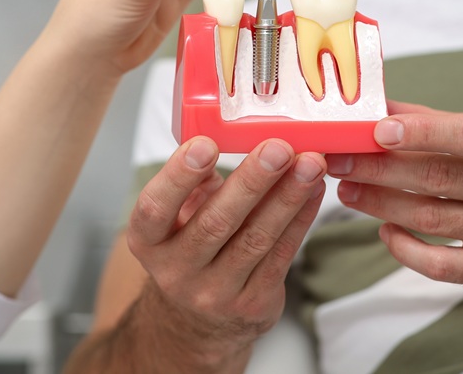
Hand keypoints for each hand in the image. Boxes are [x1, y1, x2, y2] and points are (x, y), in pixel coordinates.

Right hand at [126, 137, 325, 362]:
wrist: (198, 320)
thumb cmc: (190, 249)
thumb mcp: (176, 218)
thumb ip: (195, 184)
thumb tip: (229, 142)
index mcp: (148, 241)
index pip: (155, 208)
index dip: (178, 176)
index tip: (205, 143)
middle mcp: (176, 271)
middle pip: (216, 222)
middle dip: (252, 181)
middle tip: (278, 148)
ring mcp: (215, 292)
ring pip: (256, 238)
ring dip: (288, 196)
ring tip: (309, 164)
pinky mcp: (252, 304)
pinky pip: (281, 254)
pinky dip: (301, 217)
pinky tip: (313, 190)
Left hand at [326, 101, 462, 286]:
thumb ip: (441, 122)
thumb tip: (380, 105)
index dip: (423, 132)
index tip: (378, 128)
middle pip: (439, 178)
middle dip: (379, 168)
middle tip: (338, 159)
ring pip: (432, 218)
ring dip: (380, 203)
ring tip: (348, 189)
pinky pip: (443, 266)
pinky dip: (406, 249)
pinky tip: (384, 230)